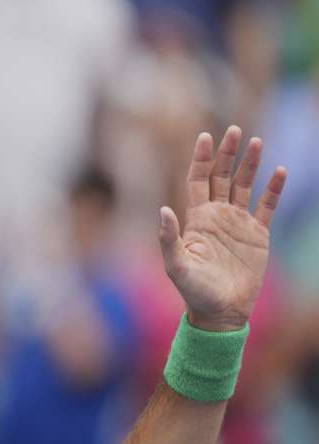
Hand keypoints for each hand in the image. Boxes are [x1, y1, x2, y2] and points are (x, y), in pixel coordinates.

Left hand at [160, 126, 286, 331]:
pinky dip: (274, 189)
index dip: (200, 159)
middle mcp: (217, 216)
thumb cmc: (194, 291)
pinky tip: (279, 171)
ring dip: (250, 165)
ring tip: (257, 141)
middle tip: (234, 131)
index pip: (197, 180)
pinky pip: (267, 206)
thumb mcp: (176, 265)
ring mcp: (238, 224)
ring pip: (245, 186)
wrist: (221, 312)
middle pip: (221, 177)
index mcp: (196, 219)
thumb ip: (168, 238)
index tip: (205, 136)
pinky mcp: (258, 235)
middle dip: (227, 154)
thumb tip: (163, 210)